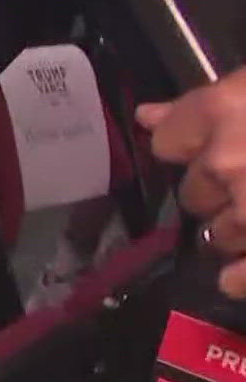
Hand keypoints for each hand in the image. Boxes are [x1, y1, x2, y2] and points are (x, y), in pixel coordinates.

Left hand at [139, 66, 245, 297]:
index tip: (204, 147)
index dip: (188, 144)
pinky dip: (239, 279)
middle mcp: (228, 162)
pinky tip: (235, 278)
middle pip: (194, 191)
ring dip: (237, 227)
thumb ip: (209, 102)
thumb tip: (145, 117)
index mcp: (229, 108)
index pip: (168, 138)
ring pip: (219, 233)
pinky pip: (241, 277)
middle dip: (216, 189)